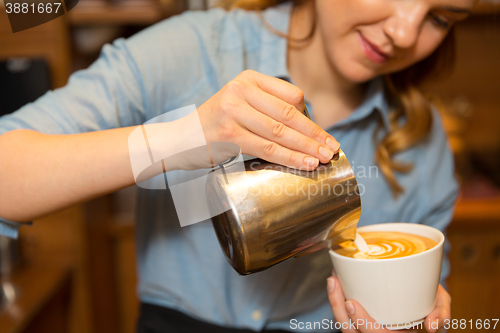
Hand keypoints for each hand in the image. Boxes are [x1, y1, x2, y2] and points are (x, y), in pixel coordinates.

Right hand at [197, 70, 339, 170]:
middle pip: (289, 114)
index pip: (292, 96)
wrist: (181, 139)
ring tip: (323, 158)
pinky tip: (304, 164)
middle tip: (332, 149)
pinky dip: (289, 157)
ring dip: (306, 148)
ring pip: (280, 132)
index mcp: (249, 78)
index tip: (323, 136)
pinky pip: (266, 147)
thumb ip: (267, 109)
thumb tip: (308, 130)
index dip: (312, 118)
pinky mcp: (229, 133)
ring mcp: (233, 110)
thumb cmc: (216, 125)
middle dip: (314, 135)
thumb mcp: (240, 104)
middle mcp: (241, 89)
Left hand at [327, 277, 450, 332]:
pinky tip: (336, 282)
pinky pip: (345, 317)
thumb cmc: (430, 304)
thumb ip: (442, 312)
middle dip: (337, 307)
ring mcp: (368, 330)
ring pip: (345, 325)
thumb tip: (433, 326)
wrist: (424, 308)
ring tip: (332, 279)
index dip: (362, 324)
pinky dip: (338, 301)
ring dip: (335, 302)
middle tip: (333, 282)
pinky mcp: (361, 321)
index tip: (351, 303)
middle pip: (351, 331)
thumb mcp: (441, 305)